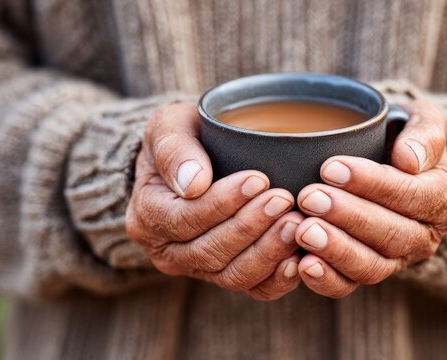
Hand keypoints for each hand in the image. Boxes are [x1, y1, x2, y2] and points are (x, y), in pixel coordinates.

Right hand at [126, 103, 302, 300]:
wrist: (198, 159)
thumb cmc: (184, 136)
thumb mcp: (168, 126)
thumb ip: (174, 148)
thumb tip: (194, 183)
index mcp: (147, 216)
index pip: (182, 220)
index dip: (221, 204)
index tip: (257, 180)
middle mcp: (168, 251)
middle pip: (209, 252)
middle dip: (249, 227)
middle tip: (283, 199)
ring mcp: (199, 268)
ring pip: (232, 275)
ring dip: (267, 251)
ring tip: (296, 223)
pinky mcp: (229, 275)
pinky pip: (254, 289)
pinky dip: (278, 279)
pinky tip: (299, 258)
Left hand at [294, 100, 446, 297]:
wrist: (389, 166)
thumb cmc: (401, 139)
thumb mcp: (423, 122)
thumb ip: (426, 134)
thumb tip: (409, 160)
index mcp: (441, 199)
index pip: (413, 196)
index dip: (373, 184)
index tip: (331, 167)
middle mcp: (424, 236)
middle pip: (392, 235)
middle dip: (348, 216)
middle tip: (309, 197)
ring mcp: (396, 260)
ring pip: (371, 265)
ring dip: (335, 249)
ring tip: (302, 230)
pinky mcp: (366, 272)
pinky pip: (349, 285)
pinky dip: (326, 280)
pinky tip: (301, 264)